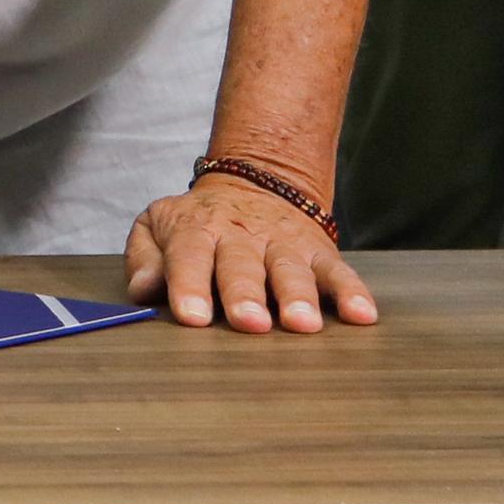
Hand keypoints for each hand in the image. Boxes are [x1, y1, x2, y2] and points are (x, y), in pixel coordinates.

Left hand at [126, 173, 377, 333]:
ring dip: (298, 296)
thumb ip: (145, 256)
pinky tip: (362, 315)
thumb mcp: (158, 225)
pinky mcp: (319, 251)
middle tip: (249, 323)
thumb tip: (141, 290)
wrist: (257, 180)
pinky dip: (353, 292)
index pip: (189, 257)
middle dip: (245, 295)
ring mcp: (283, 244)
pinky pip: (338, 271)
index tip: (191, 317)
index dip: (189, 286)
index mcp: (197, 231)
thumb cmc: (199, 222)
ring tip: (302, 323)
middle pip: (242, 266)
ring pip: (291, 270)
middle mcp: (241, 237)